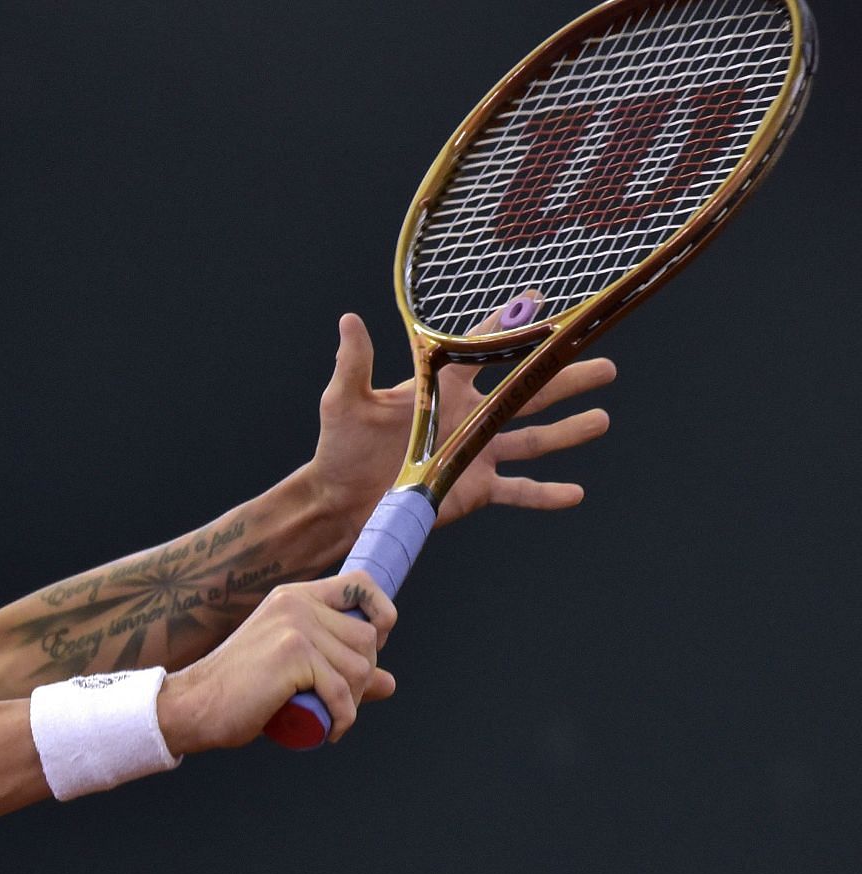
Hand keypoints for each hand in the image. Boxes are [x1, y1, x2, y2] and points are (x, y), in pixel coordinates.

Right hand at [158, 571, 396, 752]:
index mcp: (295, 597)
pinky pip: (341, 691)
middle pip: (368, 636)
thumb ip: (341, 671)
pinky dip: (343, 718)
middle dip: (363, 676)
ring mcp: (294, 626)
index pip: (361, 584)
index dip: (381, 612)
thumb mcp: (297, 673)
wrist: (195, 705)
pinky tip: (330, 731)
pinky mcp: (292, 654)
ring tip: (330, 716)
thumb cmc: (243, 692)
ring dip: (353, 701)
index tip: (374, 647)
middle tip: (337, 701)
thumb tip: (390, 683)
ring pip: (360, 666)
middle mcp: (296, 604)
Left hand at [306, 309, 614, 528]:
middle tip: (604, 364)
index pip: (482, 351)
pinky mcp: (475, 488)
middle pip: (525, 392)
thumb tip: (348, 320)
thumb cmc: (340, 446)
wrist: (341, 500)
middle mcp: (468, 416)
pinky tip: (575, 493)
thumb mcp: (345, 400)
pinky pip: (518, 491)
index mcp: (441, 388)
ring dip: (568, 431)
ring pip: (532, 439)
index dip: (510, 327)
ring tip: (602, 419)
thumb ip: (354, 362)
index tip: (540, 301)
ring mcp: (475, 453)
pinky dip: (545, 494)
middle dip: (564, 379)